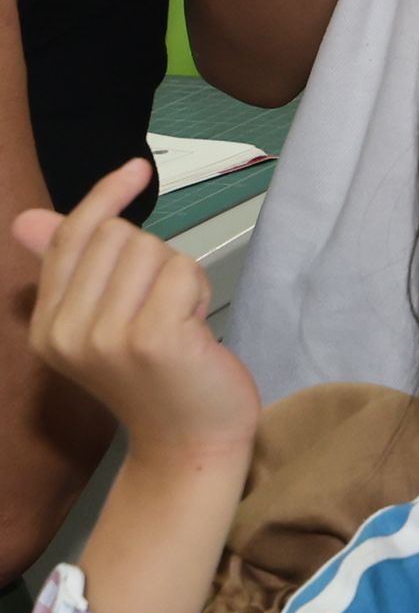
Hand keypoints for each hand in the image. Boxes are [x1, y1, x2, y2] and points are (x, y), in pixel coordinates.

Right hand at [10, 160, 259, 460]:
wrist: (188, 444)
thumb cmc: (156, 378)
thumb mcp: (100, 322)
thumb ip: (68, 268)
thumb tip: (27, 218)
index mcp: (47, 326)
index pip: (72, 237)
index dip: (105, 196)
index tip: (136, 168)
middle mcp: (67, 332)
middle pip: (119, 235)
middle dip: (153, 257)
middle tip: (161, 308)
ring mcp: (107, 337)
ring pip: (154, 250)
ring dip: (179, 276)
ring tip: (176, 322)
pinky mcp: (153, 338)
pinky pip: (184, 271)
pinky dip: (198, 290)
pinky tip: (194, 329)